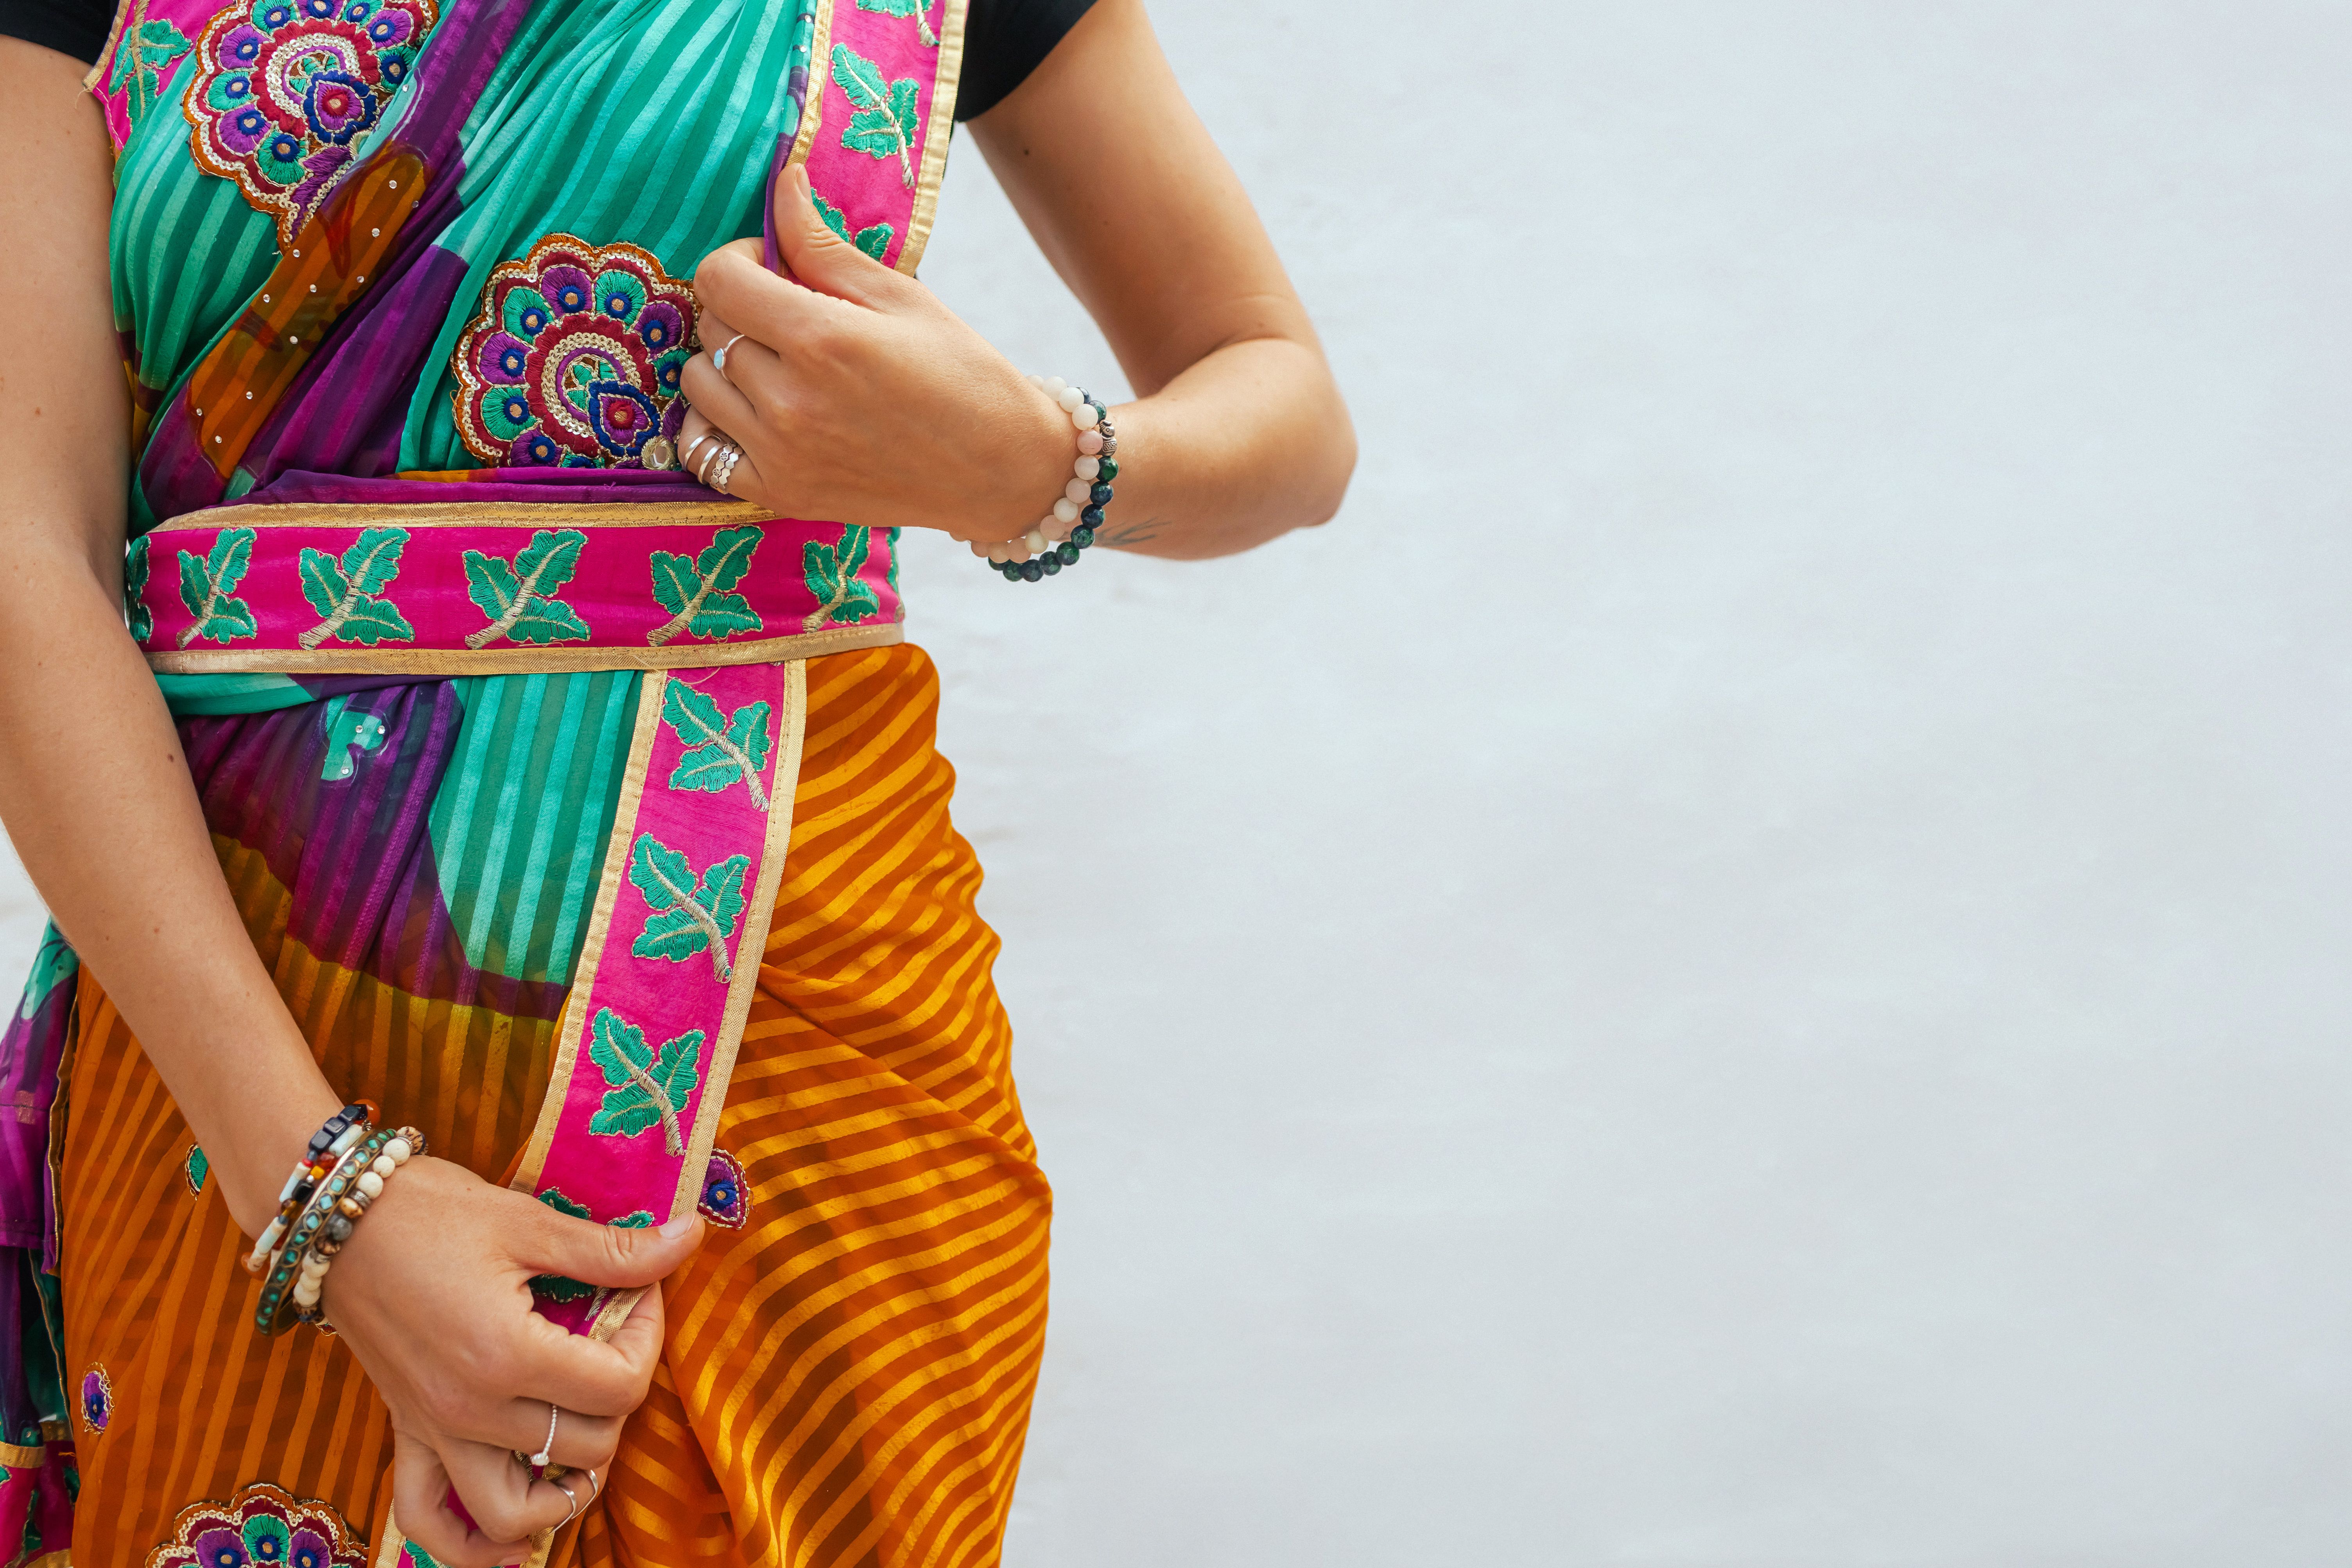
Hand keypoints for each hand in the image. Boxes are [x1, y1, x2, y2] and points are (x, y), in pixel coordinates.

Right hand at [315, 1156, 704, 1565]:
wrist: (338, 1218)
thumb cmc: (432, 1212)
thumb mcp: (530, 1222)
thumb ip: (613, 1250)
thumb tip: (690, 1237)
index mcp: (506, 1356)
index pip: (618, 1388)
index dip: (648, 1338)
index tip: (638, 1293)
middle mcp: (471, 1411)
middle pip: (586, 1447)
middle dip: (619, 1396)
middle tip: (613, 1338)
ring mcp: (435, 1431)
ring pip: (520, 1511)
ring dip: (565, 1484)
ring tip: (584, 1428)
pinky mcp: (407, 1434)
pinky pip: (433, 1523)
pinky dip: (476, 1546)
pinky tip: (517, 1539)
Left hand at [678, 163, 1076, 543]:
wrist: (1001, 469)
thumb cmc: (962, 374)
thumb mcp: (901, 296)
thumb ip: (824, 244)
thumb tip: (781, 182)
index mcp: (822, 340)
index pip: (719, 278)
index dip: (740, 259)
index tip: (773, 267)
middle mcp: (791, 402)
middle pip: (713, 327)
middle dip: (743, 309)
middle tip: (792, 318)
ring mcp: (781, 454)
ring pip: (700, 384)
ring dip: (726, 364)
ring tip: (778, 366)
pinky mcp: (781, 494)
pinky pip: (703, 450)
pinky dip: (716, 425)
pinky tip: (755, 413)